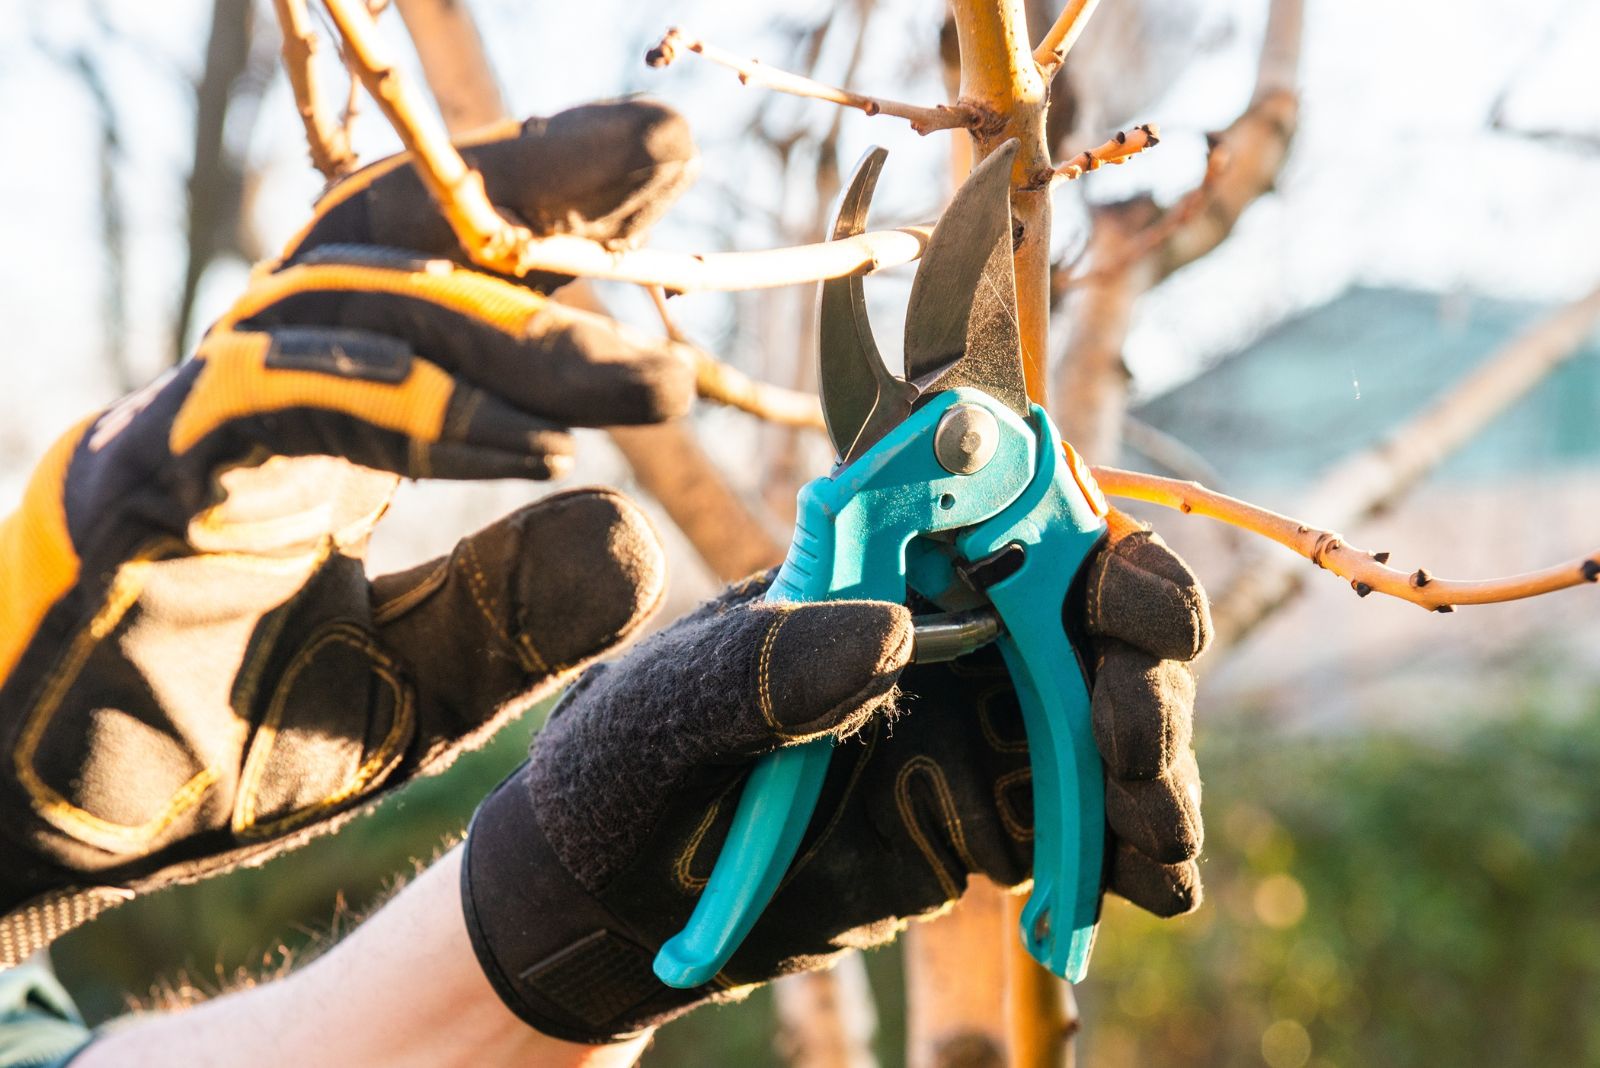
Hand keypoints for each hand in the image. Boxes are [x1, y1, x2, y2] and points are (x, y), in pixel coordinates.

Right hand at [0, 100, 695, 964]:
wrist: (52, 821)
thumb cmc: (216, 744)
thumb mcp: (414, 688)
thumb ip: (511, 614)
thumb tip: (638, 533)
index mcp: (344, 425)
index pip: (456, 288)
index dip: (560, 225)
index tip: (671, 183)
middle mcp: (278, 395)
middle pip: (401, 235)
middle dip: (536, 182)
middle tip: (668, 142)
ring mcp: (205, 423)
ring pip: (351, 301)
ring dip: (514, 332)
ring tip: (661, 388)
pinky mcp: (144, 480)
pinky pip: (273, 401)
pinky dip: (406, 415)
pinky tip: (537, 453)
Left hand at [460, 513, 1208, 1041]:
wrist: (613, 905)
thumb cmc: (622, 768)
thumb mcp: (666, 706)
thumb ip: (761, 666)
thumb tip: (890, 634)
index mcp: (868, 561)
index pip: (987, 494)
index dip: (1064, 507)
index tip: (1097, 563)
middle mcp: (940, 623)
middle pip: (1086, 594)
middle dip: (1141, 639)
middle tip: (1127, 728)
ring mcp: (974, 718)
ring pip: (1109, 704)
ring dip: (1154, 754)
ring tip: (1149, 831)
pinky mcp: (990, 812)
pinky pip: (1088, 817)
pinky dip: (1135, 845)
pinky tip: (1151, 878)